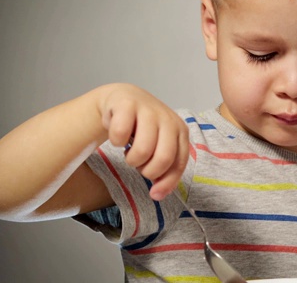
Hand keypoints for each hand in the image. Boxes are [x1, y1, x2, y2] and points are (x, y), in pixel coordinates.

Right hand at [99, 83, 188, 200]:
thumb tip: (157, 195)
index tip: (154, 194)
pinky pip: (120, 135)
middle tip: (139, 164)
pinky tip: (118, 136)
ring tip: (129, 151)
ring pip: (142, 150)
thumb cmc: (143, 129)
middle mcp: (168, 119)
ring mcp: (148, 110)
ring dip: (131, 159)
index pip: (179, 163)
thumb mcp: (159, 147)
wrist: (123, 100)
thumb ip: (164, 170)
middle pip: (163, 159)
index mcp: (180, 131)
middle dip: (147, 170)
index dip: (166, 182)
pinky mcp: (127, 104)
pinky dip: (116, 142)